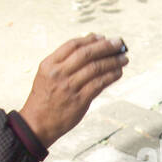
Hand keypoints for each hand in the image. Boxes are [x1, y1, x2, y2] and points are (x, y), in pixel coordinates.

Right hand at [19, 33, 127, 147]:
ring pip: (96, 68)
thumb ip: (64, 61)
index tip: (103, 37)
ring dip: (113, 61)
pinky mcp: (79, 101)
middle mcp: (59, 74)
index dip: (90, 40)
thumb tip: (89, 44)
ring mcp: (69, 87)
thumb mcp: (47, 75)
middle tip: (119, 44)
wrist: (37, 123)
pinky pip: (99, 84)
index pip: (73, 45)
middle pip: (86, 54)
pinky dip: (111, 76)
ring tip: (123, 59)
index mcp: (49, 64)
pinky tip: (118, 73)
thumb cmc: (44, 97)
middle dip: (106, 47)